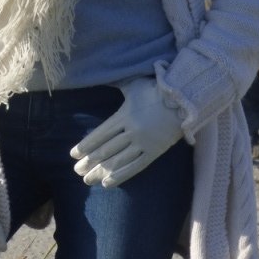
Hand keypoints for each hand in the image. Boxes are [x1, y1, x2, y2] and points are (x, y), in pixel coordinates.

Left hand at [70, 77, 184, 187]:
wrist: (185, 100)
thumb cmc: (156, 90)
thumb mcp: (134, 85)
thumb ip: (117, 84)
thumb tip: (100, 75)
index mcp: (124, 115)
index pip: (100, 134)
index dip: (85, 146)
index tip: (74, 155)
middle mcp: (131, 131)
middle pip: (106, 150)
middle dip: (89, 162)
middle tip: (77, 170)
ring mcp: (143, 143)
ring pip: (117, 161)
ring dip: (100, 172)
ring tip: (87, 179)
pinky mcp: (154, 152)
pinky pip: (135, 167)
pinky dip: (120, 176)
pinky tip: (107, 183)